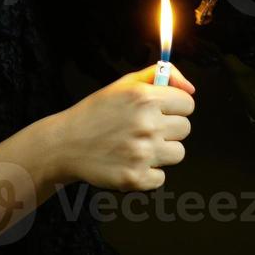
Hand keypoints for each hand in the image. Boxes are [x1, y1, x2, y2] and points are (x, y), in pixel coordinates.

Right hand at [43, 62, 195, 190]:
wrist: (64, 145)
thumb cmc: (96, 113)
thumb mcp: (124, 85)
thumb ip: (162, 77)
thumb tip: (191, 89)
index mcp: (145, 97)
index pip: (188, 104)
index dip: (174, 107)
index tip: (159, 111)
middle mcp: (146, 124)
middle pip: (185, 128)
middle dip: (168, 128)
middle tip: (143, 129)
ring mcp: (142, 153)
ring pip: (178, 153)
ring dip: (161, 152)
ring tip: (136, 146)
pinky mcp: (136, 177)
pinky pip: (161, 177)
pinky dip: (147, 173)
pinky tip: (128, 162)